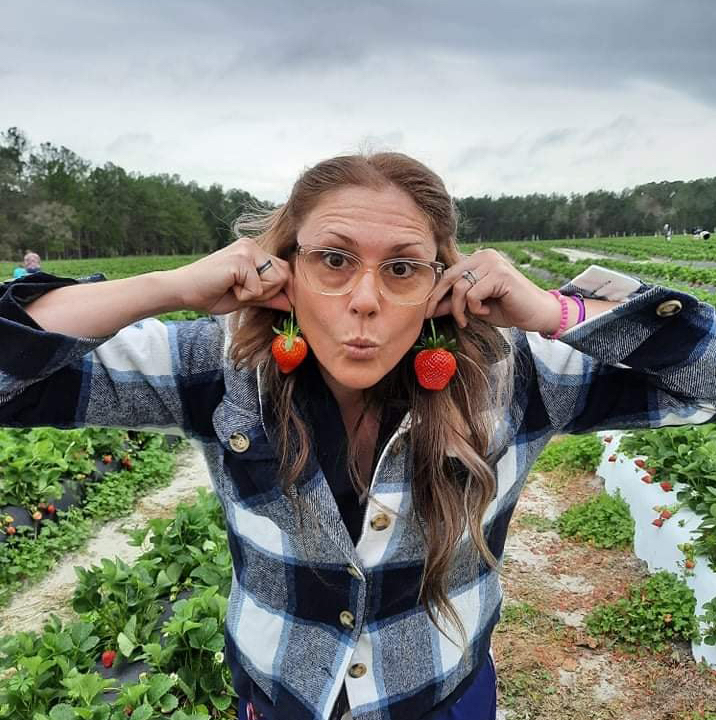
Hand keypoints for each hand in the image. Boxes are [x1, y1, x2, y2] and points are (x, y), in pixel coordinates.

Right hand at [166, 238, 293, 314]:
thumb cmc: (211, 293)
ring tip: (233, 288)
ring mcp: (246, 249)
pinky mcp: (240, 260)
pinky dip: (244, 296)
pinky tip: (226, 287)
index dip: (276, 289)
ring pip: (275, 281)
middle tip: (240, 292)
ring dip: (256, 294)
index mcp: (254, 251)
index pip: (284, 271)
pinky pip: (258, 288)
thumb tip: (292, 303)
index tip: (254, 296)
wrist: (182, 292)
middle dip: (267, 292)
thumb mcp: (246, 297)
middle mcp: (252, 245)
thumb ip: (269, 297)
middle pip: (284, 275)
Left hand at [425, 249, 559, 331]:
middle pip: (450, 277)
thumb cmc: (507, 308)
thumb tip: (430, 308)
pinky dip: (475, 308)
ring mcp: (493, 263)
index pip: (448, 273)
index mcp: (478, 259)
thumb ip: (454, 303)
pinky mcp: (500, 274)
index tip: (426, 310)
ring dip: (460, 309)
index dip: (434, 292)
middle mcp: (484, 256)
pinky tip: (486, 311)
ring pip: (460, 287)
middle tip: (432, 316)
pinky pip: (473, 293)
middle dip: (438, 299)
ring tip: (471, 318)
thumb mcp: (474, 307)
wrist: (536, 314)